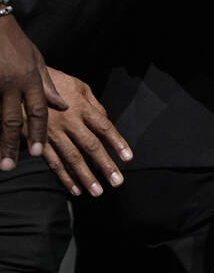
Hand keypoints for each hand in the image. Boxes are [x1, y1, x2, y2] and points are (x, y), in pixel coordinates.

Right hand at [0, 18, 66, 170]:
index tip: (37, 152)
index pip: (37, 110)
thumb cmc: (15, 44)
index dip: (38, 131)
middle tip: (10, 167)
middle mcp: (11, 85)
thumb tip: (61, 106)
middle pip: (12, 120)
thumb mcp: (36, 61)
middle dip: (11, 145)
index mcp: (29, 79)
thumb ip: (48, 85)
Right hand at [36, 68, 131, 196]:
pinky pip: (52, 161)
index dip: (117, 143)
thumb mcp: (80, 87)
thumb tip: (107, 120)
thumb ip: (94, 105)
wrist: (24, 83)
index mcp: (82, 108)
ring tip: (98, 191)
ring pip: (71, 158)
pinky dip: (63, 177)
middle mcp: (69, 122)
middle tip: (118, 181)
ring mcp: (52, 133)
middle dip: (105, 165)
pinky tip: (75, 189)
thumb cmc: (56, 83)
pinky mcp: (38, 141)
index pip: (104, 128)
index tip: (128, 158)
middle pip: (90, 146)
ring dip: (85, 176)